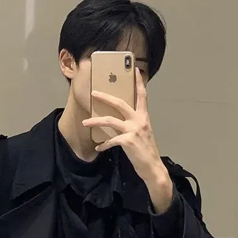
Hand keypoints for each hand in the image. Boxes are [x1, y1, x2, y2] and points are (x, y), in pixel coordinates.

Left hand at [83, 68, 172, 212]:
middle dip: (105, 97)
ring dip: (95, 121)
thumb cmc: (146, 151)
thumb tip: (119, 119)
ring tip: (84, 123)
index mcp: (144, 117)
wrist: (152, 168)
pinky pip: (110, 140)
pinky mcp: (128, 141)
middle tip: (93, 92)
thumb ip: (133, 124)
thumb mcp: (143, 133)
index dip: (138, 82)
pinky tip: (98, 148)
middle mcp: (139, 121)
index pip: (142, 95)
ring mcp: (133, 130)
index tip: (135, 69)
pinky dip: (103, 144)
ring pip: (110, 120)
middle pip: (120, 103)